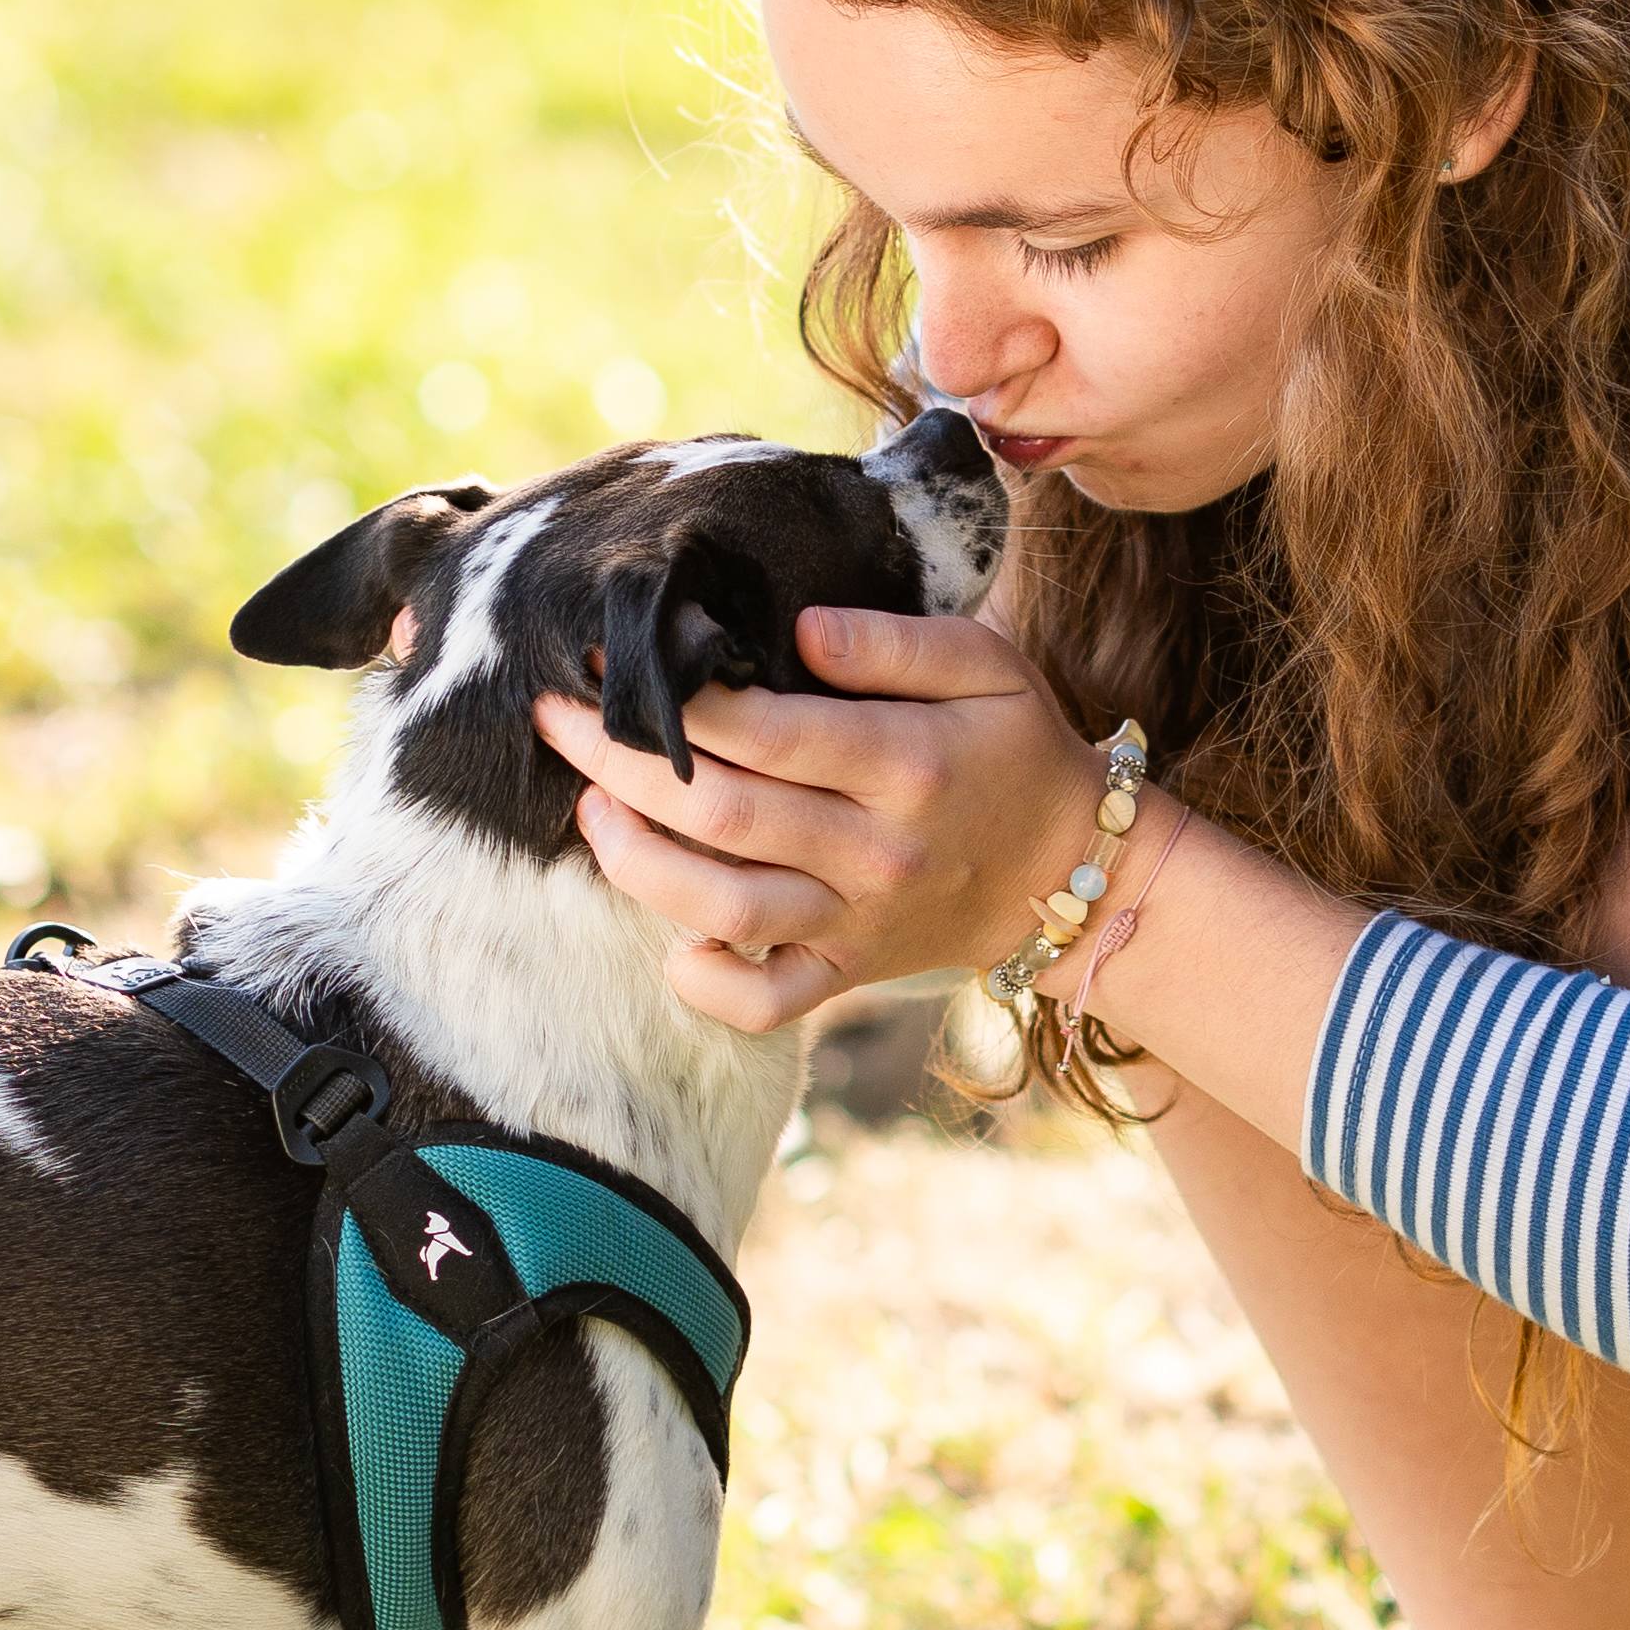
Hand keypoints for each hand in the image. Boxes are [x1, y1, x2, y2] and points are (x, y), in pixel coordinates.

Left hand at [535, 609, 1102, 1031]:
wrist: (1069, 869)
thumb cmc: (1015, 747)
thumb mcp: (987, 665)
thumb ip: (895, 643)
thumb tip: (801, 627)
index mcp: (907, 764)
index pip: (769, 732)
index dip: (682, 698)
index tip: (617, 659)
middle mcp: (876, 852)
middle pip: (724, 814)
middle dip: (623, 764)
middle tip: (560, 720)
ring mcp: (857, 924)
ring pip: (725, 909)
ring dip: (638, 863)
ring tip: (590, 811)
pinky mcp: (847, 975)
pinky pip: (764, 1002)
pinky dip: (704, 983)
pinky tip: (669, 935)